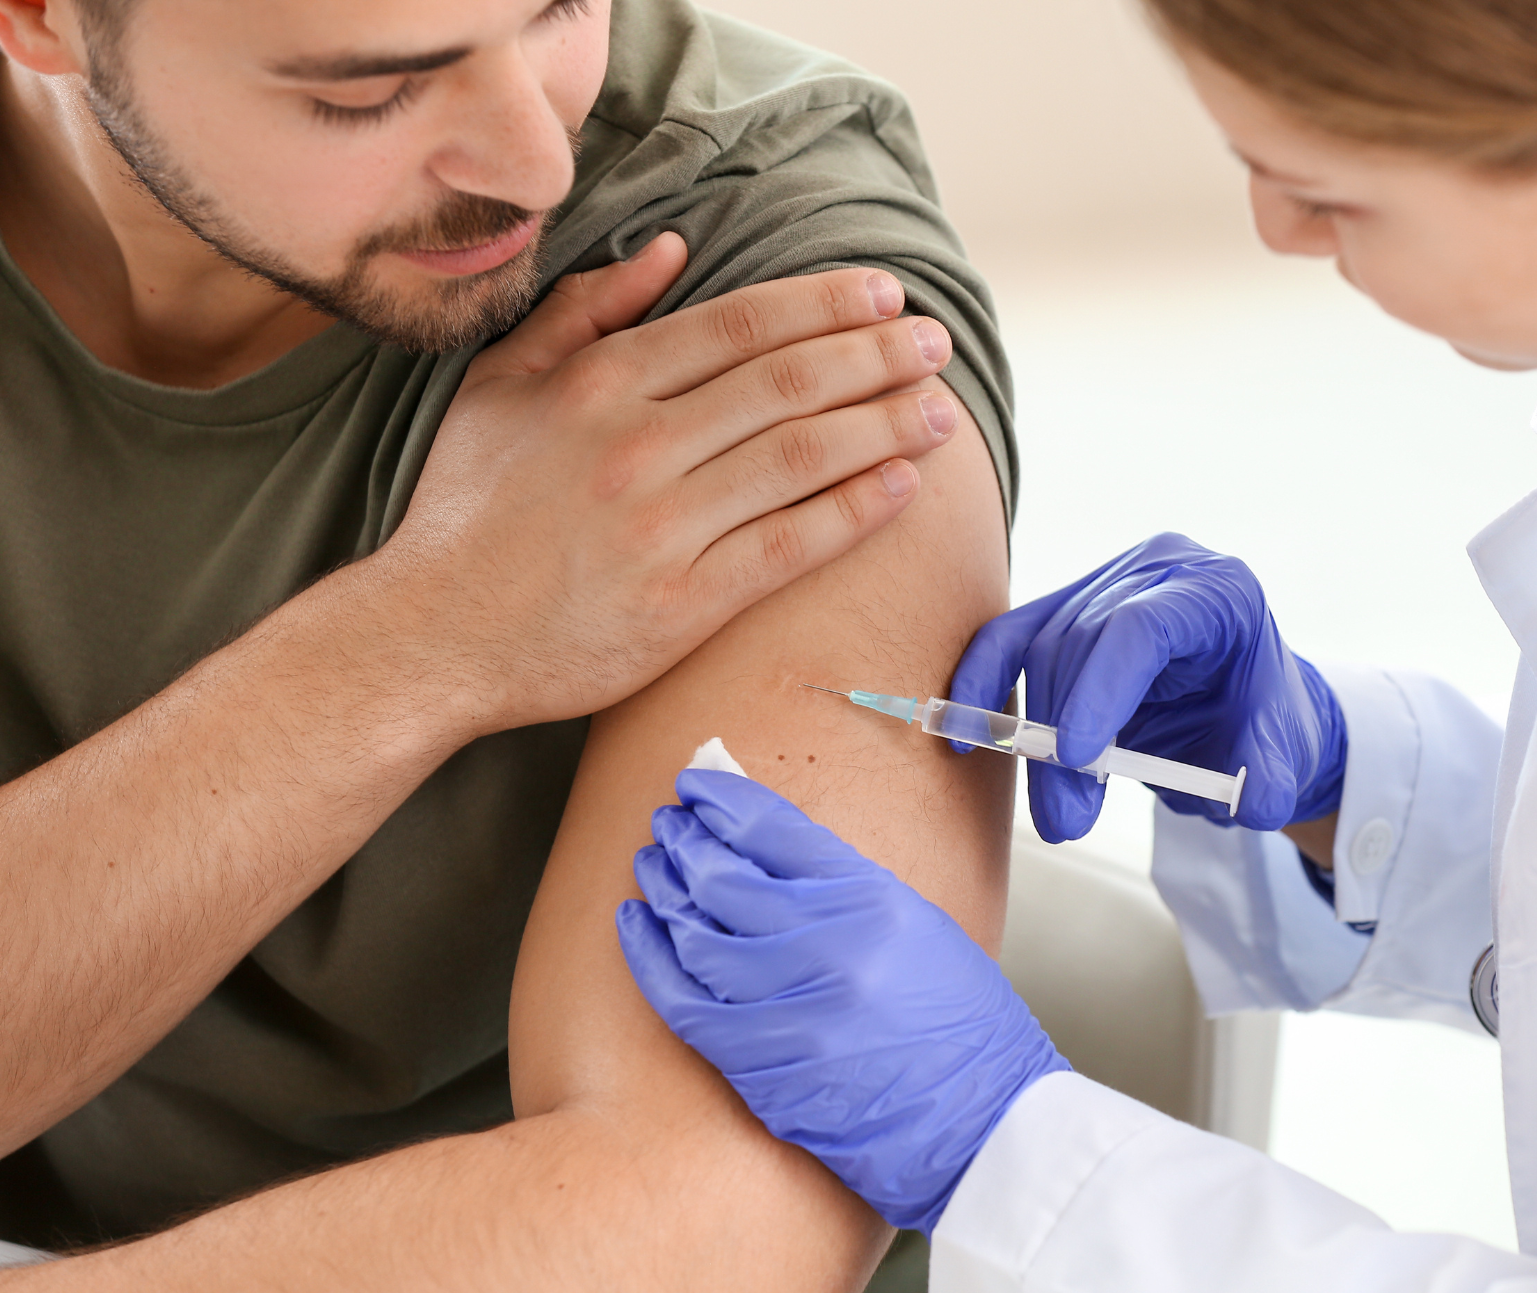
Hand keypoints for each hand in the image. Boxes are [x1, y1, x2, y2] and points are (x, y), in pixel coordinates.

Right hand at [377, 233, 961, 733]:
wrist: (430, 637)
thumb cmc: (468, 509)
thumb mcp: (502, 385)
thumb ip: (585, 310)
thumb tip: (670, 248)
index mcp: (599, 383)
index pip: (742, 325)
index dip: (826, 303)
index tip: (885, 292)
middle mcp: (637, 445)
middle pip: (788, 383)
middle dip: (878, 355)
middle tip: (936, 341)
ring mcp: (663, 527)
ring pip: (802, 458)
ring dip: (886, 426)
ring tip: (943, 408)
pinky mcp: (682, 604)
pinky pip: (789, 547)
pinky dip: (854, 512)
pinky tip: (905, 486)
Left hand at [616, 769, 1068, 1235]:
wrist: (983, 1125)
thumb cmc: (963, 1026)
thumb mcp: (919, 927)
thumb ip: (842, 885)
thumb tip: (765, 847)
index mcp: (874, 903)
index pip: (773, 830)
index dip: (722, 800)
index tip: (696, 785)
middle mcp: (827, 950)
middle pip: (723, 876)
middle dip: (684, 839)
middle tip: (667, 822)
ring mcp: (790, 1012)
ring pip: (694, 934)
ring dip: (662, 889)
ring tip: (652, 865)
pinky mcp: (761, 1066)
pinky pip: (683, 1001)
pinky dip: (650, 956)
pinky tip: (637, 923)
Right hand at [953, 533, 1345, 841]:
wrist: (1245, 708)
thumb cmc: (1261, 719)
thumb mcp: (1287, 750)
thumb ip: (1275, 776)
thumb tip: (1248, 803)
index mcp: (1217, 590)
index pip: (1141, 626)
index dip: (1101, 688)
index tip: (1078, 757)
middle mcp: (1156, 573)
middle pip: (1082, 645)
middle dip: (1063, 738)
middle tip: (1068, 821)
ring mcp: (1104, 586)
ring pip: (1043, 653)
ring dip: (1036, 742)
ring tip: (1060, 814)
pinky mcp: (1065, 611)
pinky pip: (1010, 640)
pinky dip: (983, 686)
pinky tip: (965, 738)